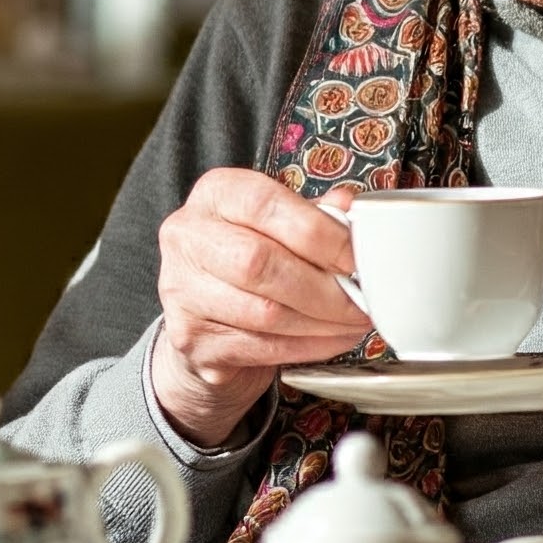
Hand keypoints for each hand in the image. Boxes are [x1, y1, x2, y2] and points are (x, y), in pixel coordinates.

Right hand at [151, 168, 369, 447]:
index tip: (355, 257)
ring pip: (264, 313)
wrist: (200, 312)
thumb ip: (314, 215)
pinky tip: (331, 338)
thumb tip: (354, 210)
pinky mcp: (191, 338)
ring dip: (323, 323)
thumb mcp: (278, 222)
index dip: (319, 233)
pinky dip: (309, 346)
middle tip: (361, 300)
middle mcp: (187, 237)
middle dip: (323, 288)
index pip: (263, 204)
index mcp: (214, 195)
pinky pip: (262, 348)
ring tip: (353, 321)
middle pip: (258, 263)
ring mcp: (182, 290)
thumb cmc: (247, 257)